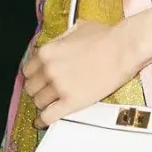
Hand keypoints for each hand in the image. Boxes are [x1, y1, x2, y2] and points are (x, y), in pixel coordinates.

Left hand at [23, 18, 140, 127]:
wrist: (124, 48)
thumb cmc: (106, 36)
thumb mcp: (76, 29)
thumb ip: (61, 39)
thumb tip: (58, 43)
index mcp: (47, 51)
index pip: (27, 70)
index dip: (34, 76)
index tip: (38, 80)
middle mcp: (48, 69)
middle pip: (31, 88)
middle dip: (38, 90)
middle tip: (46, 92)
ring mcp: (59, 86)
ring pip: (38, 102)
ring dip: (44, 104)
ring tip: (50, 104)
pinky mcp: (71, 101)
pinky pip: (48, 116)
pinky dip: (43, 120)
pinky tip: (41, 122)